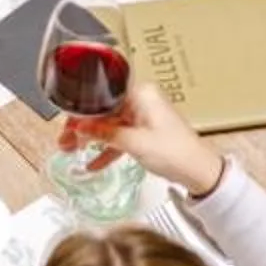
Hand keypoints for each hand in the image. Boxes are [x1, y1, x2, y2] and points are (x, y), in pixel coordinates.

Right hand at [64, 77, 225, 194]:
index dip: (80, 111)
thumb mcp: (135, 143)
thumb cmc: (176, 153)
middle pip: (102, 110)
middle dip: (82, 127)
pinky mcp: (145, 131)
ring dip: (91, 138)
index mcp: (140, 93)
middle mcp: (141, 100)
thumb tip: (79, 128)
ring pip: (108, 124)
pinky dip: (107, 148)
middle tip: (64, 140)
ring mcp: (142, 116)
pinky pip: (119, 135)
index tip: (66, 124)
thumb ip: (105, 134)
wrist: (201, 173)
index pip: (101, 96)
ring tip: (70, 150)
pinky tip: (93, 161)